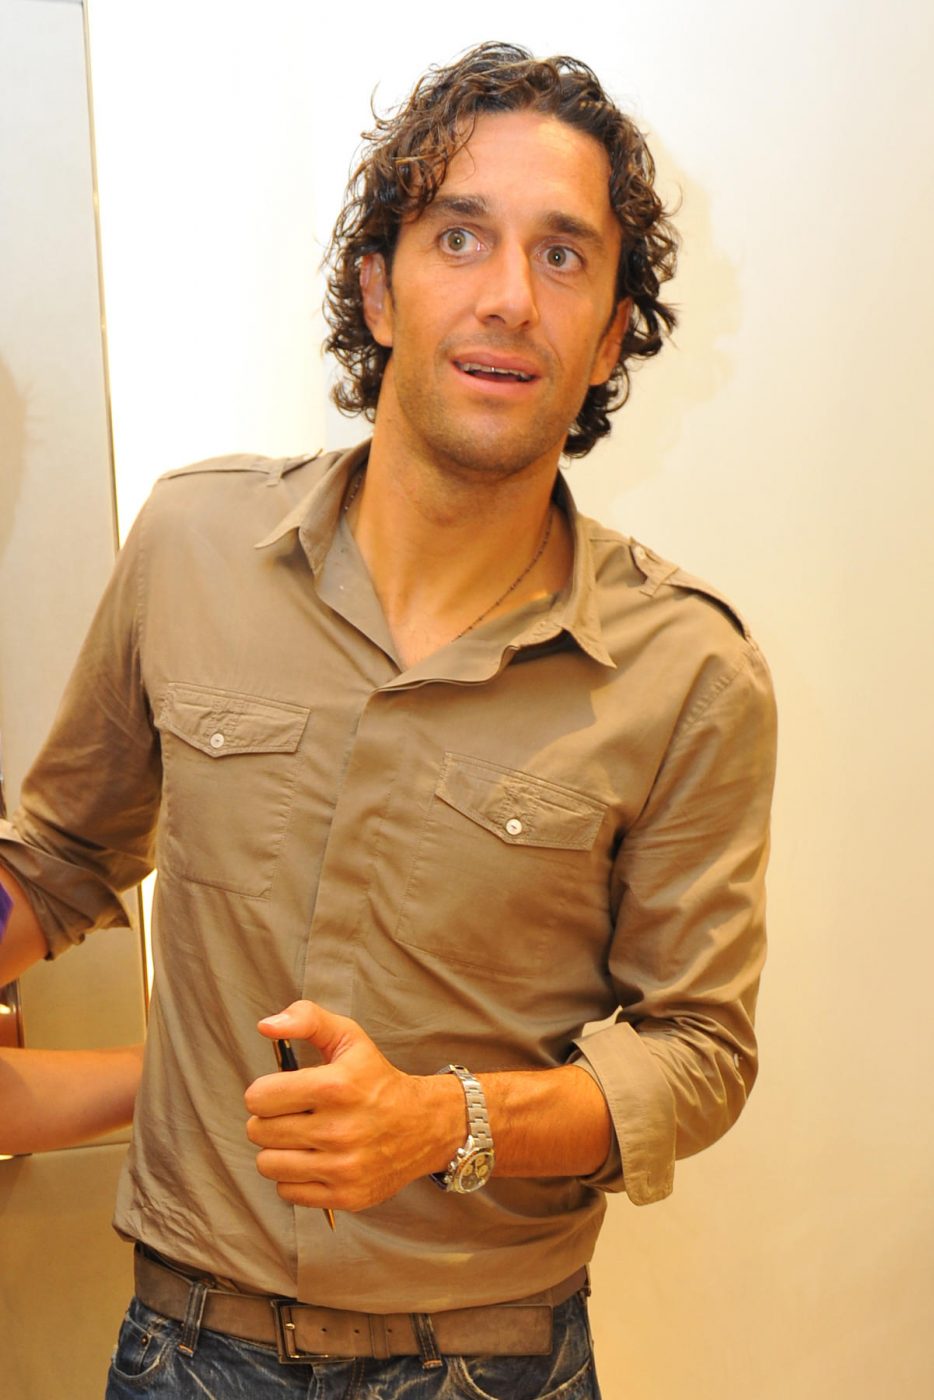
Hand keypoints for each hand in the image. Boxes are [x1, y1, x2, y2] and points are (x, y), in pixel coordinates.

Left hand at [244, 1001, 460, 1212]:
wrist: (424, 1124)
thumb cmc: (377, 1079)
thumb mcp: (349, 1037)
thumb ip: (306, 1019)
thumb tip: (265, 1026)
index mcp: (335, 1086)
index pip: (258, 1098)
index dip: (265, 1092)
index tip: (282, 1091)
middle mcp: (339, 1130)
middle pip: (259, 1132)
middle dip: (269, 1120)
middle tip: (294, 1114)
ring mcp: (343, 1167)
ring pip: (268, 1164)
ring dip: (278, 1150)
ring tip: (301, 1137)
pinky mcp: (346, 1195)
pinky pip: (287, 1192)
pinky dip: (294, 1177)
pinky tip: (314, 1159)